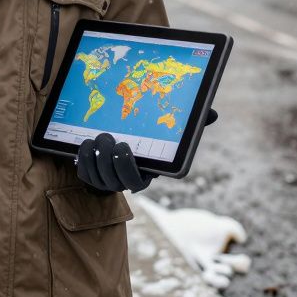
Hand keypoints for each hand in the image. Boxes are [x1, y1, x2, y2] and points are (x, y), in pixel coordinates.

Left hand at [75, 108, 218, 194]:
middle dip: (110, 159)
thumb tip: (213, 114)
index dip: (128, 168)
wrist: (118, 150)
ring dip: (95, 156)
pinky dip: (83, 158)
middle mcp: (126, 182)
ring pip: (99, 177)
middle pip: (116, 180)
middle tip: (108, 137)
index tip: (125, 147)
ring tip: (97, 136)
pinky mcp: (92, 177)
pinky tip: (85, 142)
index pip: (138, 181)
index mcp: (145, 175)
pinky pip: (85, 173)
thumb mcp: (168, 133)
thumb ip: (188, 126)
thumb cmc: (148, 139)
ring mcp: (108, 181)